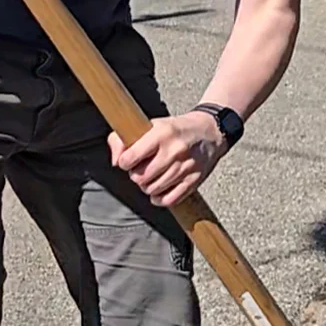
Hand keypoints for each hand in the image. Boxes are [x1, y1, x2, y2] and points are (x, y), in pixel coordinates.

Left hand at [109, 112, 226, 206]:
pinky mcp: (194, 180)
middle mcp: (174, 151)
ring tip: (153, 177)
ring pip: (153, 190)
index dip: (124, 162)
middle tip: (142, 169)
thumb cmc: (175, 130)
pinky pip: (170, 200)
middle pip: (140, 177)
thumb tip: (115, 162)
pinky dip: (160, 199)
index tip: (129, 160)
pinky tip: (160, 189)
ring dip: (148, 186)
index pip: (130, 158)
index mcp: (161, 134)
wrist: (210, 132)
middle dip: (136, 175)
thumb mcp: (150, 125)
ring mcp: (186, 167)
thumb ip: (123, 139)